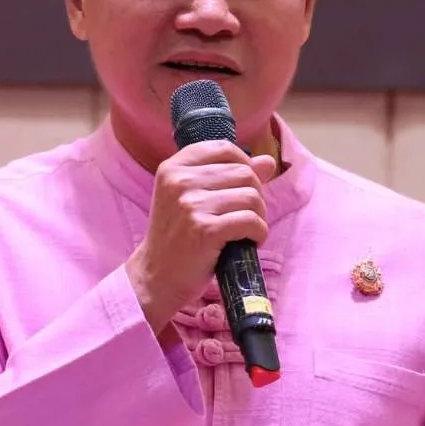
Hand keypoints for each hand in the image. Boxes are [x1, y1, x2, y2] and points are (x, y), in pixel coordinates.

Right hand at [126, 140, 275, 332]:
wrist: (157, 276)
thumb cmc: (178, 236)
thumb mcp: (194, 198)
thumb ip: (229, 176)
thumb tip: (268, 161)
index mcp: (174, 167)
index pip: (225, 149)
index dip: (244, 167)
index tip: (240, 190)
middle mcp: (180, 181)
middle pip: (245, 173)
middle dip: (254, 197)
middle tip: (243, 218)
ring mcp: (191, 205)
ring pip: (252, 197)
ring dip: (258, 217)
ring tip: (244, 231)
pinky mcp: (205, 230)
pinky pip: (251, 221)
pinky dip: (258, 234)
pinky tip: (248, 242)